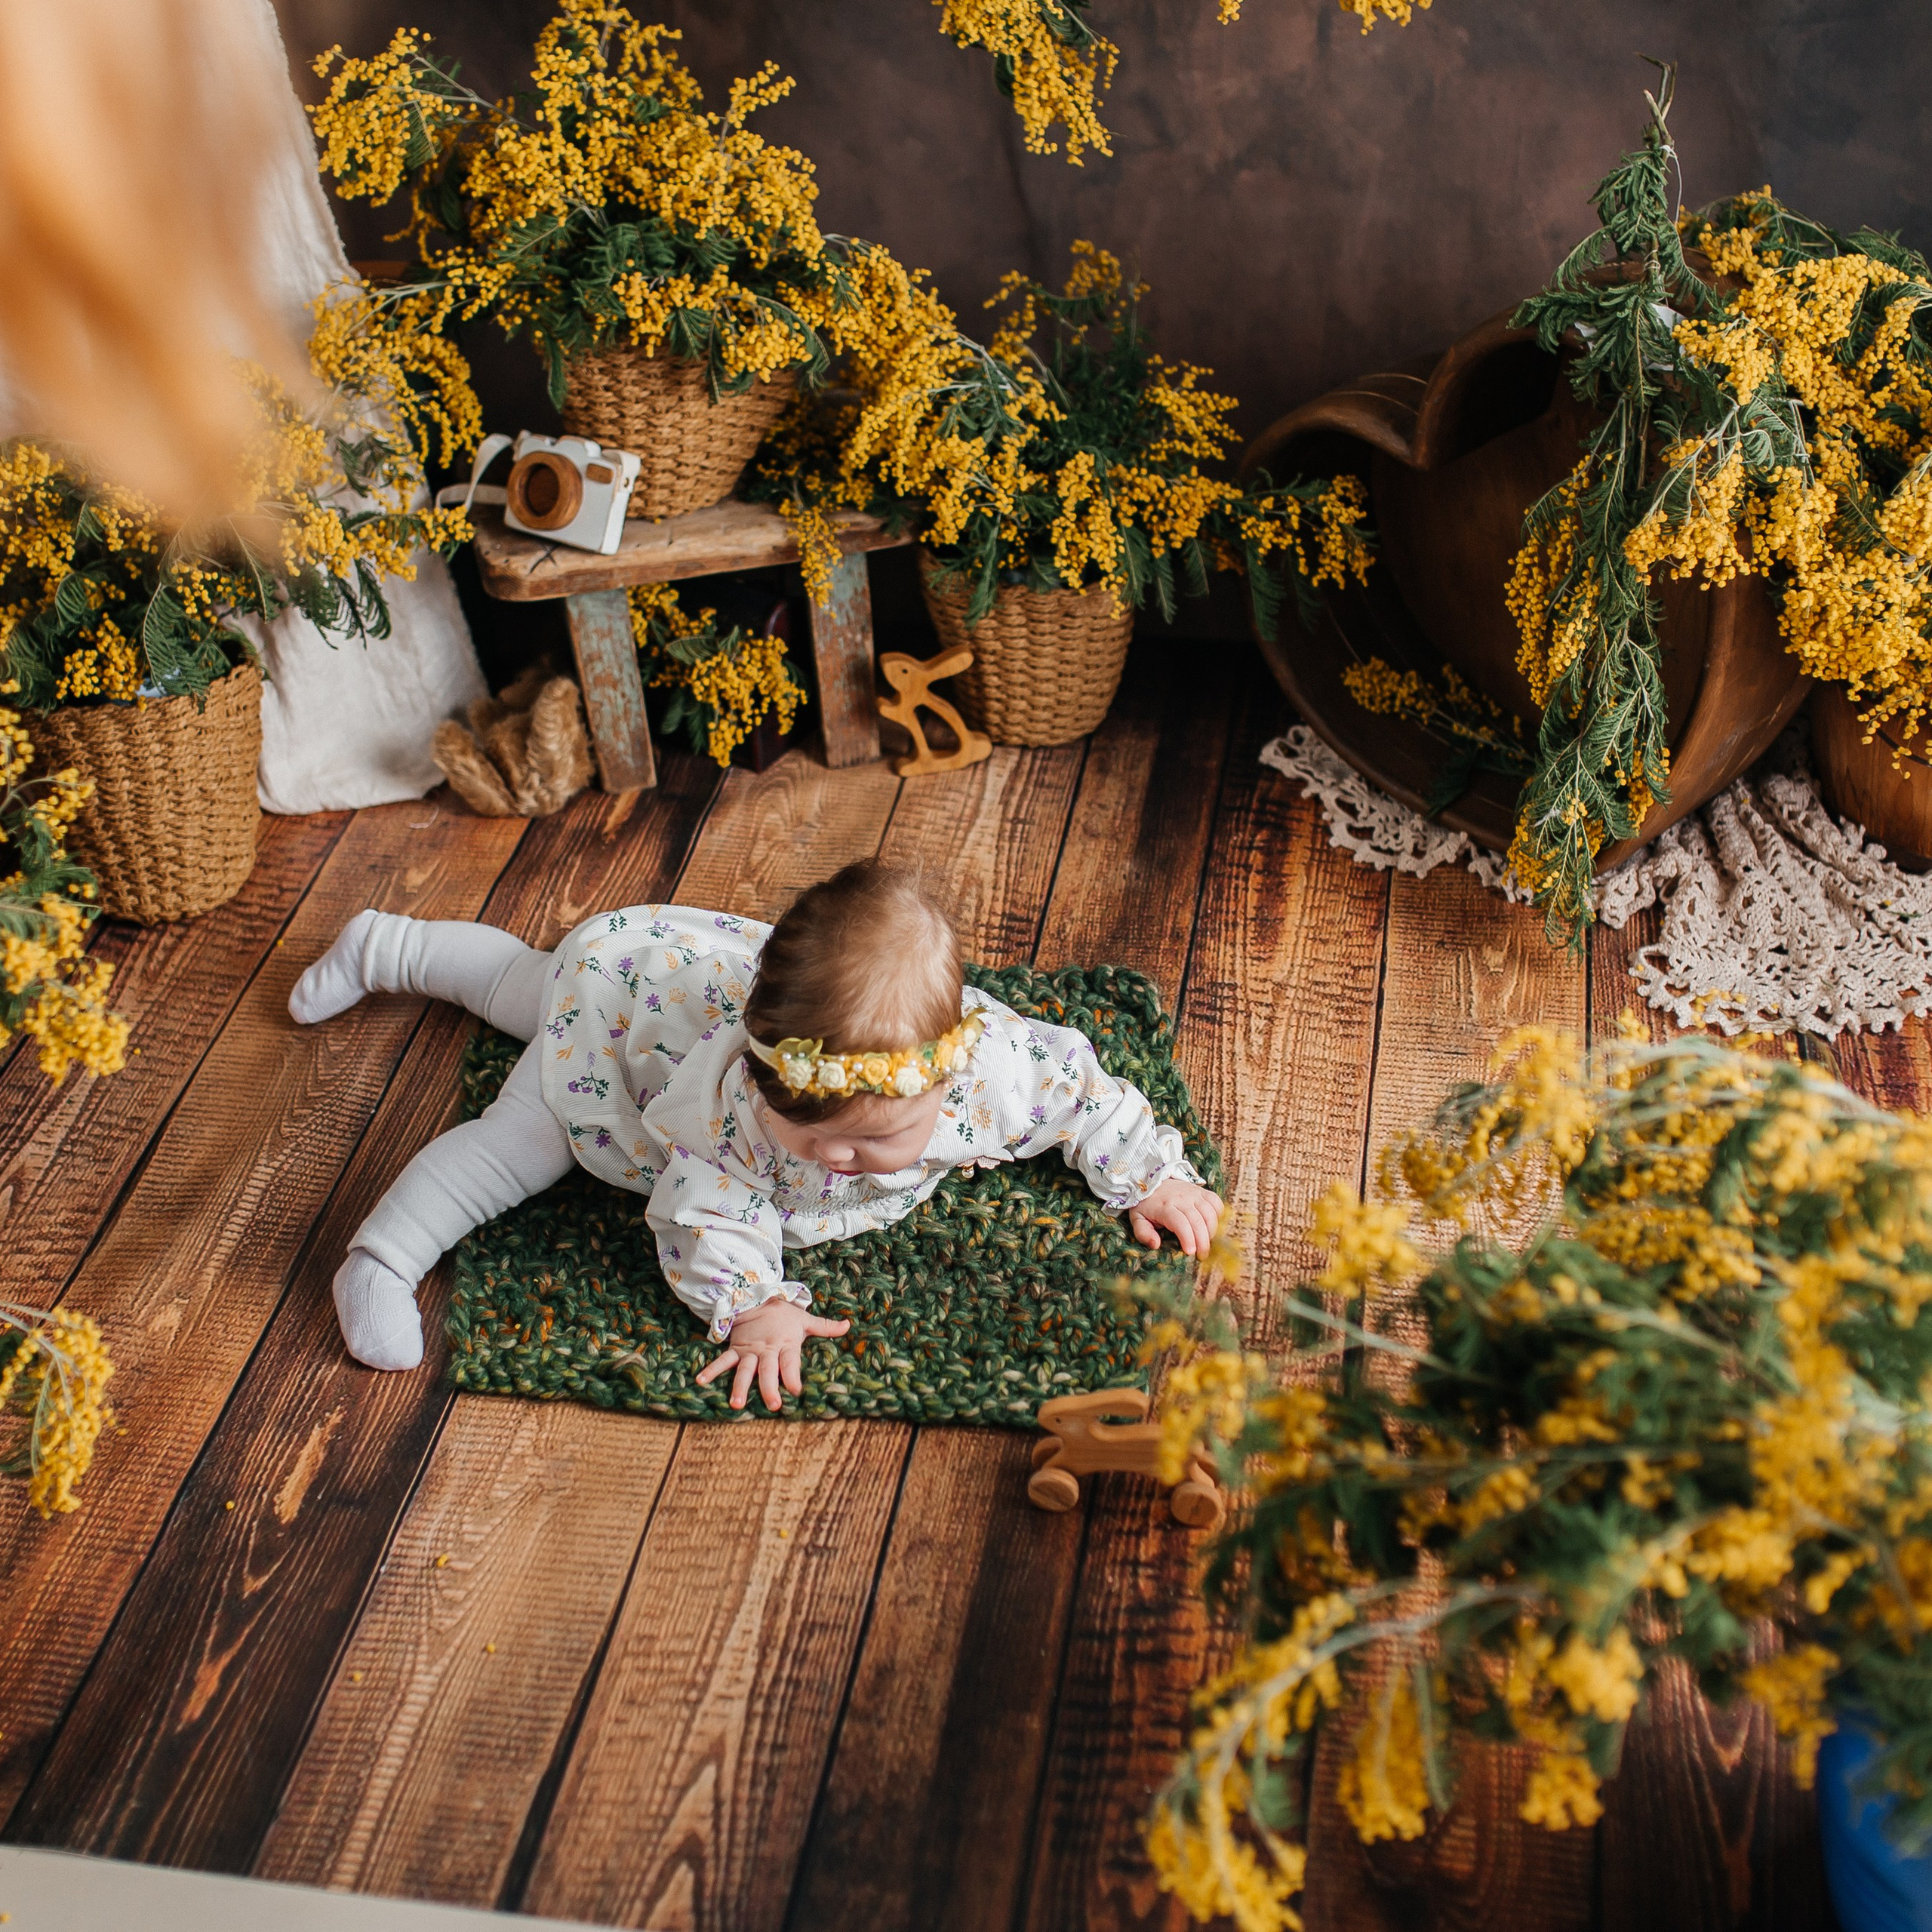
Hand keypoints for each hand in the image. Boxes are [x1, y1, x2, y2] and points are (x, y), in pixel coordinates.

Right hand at [695, 1299, 850, 1411]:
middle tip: (772, 1405)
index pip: (790, 1363)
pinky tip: (701, 1381)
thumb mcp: (805, 1319)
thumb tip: (848, 1325)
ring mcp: (749, 1351)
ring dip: (740, 1387)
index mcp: (785, 1344)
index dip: (793, 1376)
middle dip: (769, 1388)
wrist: (756, 1296)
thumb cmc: (783, 1312)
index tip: (796, 1390)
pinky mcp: (736, 1350)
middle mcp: (767, 1350)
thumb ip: (825, 1326)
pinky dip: (712, 1370)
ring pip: (744, 1371)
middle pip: (768, 1371)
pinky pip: (723, 1361)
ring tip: (736, 1404)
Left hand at [1128, 1179, 1224, 1256]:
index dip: (1188, 1238)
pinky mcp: (1201, 1191)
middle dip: (1202, 1241)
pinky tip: (1211, 1226)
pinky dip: (1218, 1216)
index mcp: (1165, 1207)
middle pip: (1197, 1221)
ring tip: (1205, 1242)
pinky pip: (1216, 1202)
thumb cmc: (1146, 1204)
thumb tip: (1155, 1245)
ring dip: (1211, 1231)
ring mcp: (1193, 1193)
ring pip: (1209, 1213)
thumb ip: (1143, 1234)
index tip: (1190, 1252)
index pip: (1180, 1223)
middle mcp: (1181, 1199)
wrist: (1152, 1181)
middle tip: (1201, 1255)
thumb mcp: (1138, 1219)